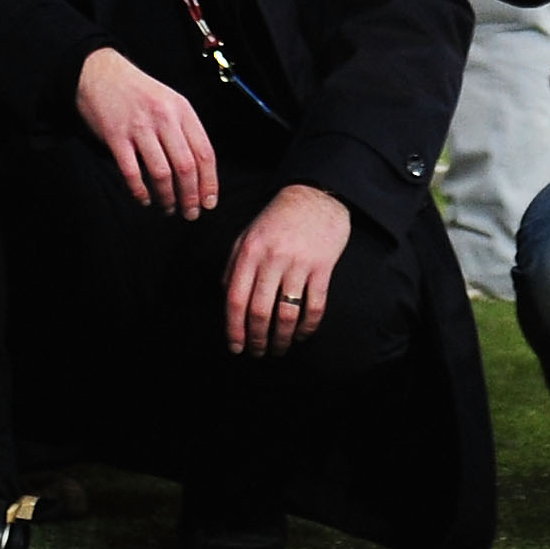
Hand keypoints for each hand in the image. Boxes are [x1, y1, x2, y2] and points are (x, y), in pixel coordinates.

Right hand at [76, 47, 221, 216]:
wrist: (99, 73)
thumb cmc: (138, 93)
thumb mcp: (170, 102)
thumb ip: (185, 130)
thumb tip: (200, 171)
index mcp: (182, 110)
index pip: (205, 152)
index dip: (209, 182)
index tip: (209, 202)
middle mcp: (164, 118)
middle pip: (186, 166)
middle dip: (191, 196)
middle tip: (190, 213)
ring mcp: (139, 127)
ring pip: (161, 173)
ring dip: (167, 198)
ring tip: (169, 209)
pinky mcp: (115, 136)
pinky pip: (132, 172)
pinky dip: (140, 191)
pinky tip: (145, 199)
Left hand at [225, 183, 352, 356]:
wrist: (315, 195)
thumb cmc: (277, 219)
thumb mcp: (247, 235)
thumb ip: (233, 266)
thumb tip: (227, 299)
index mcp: (249, 251)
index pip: (236, 299)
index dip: (234, 329)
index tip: (236, 347)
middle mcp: (272, 258)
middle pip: (259, 311)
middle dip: (257, 339)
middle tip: (258, 353)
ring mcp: (298, 263)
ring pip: (287, 313)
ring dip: (281, 338)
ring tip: (278, 349)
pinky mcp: (323, 266)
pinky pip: (315, 305)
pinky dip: (308, 326)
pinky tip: (302, 335)